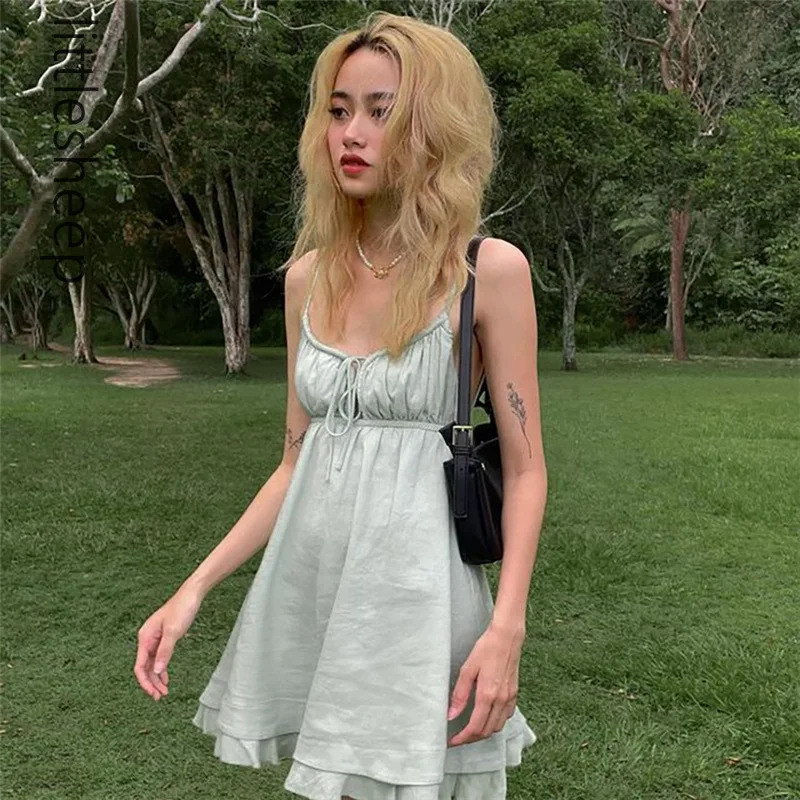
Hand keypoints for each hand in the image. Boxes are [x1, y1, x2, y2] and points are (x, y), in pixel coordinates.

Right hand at [134, 583, 202, 700]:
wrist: (191, 595)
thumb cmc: (182, 609)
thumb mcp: (173, 631)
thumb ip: (165, 651)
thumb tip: (157, 671)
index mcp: (145, 637)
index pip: (140, 666)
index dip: (145, 682)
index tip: (153, 694)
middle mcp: (147, 639)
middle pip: (145, 667)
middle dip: (151, 683)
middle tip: (160, 697)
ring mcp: (155, 639)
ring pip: (152, 664)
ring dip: (157, 678)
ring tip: (164, 692)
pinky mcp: (164, 638)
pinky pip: (159, 658)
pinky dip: (162, 669)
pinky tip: (166, 680)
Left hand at [446, 622, 523, 746]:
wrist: (507, 637)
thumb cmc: (486, 649)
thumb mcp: (468, 669)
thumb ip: (460, 694)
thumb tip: (451, 715)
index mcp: (488, 695)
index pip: (475, 727)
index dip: (463, 738)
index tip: (452, 741)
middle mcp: (501, 700)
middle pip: (487, 731)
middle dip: (472, 738)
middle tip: (458, 737)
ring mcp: (510, 698)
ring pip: (498, 726)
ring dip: (484, 732)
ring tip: (470, 728)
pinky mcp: (514, 693)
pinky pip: (506, 716)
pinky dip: (495, 722)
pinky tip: (486, 715)